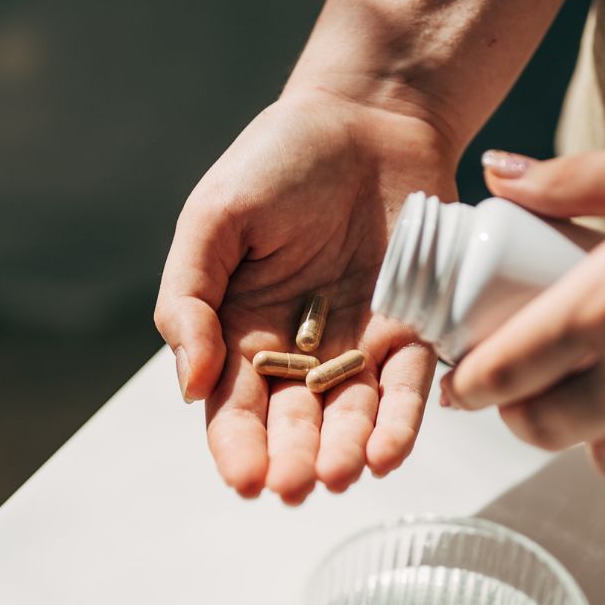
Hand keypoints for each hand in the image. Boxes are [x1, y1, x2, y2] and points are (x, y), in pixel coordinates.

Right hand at [155, 89, 455, 501]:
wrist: (367, 117)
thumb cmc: (277, 162)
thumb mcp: (213, 219)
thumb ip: (189, 299)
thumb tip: (190, 386)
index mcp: (243, 332)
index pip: (236, 408)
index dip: (238, 446)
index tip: (244, 480)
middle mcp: (303, 353)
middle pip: (297, 422)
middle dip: (296, 459)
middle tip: (296, 488)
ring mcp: (362, 347)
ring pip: (354, 415)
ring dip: (349, 451)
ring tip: (343, 475)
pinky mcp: (416, 332)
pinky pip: (410, 387)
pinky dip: (401, 421)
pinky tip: (389, 454)